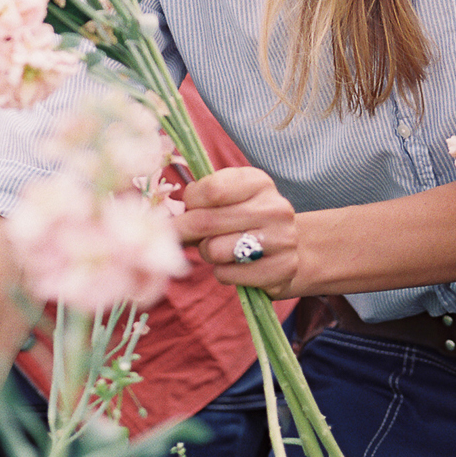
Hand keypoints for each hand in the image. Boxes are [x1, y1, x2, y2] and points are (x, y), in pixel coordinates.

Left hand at [173, 166, 302, 297]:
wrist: (291, 249)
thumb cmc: (246, 221)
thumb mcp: (229, 200)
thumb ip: (200, 202)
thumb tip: (164, 220)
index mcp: (258, 182)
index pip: (210, 190)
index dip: (190, 202)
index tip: (186, 208)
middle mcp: (275, 207)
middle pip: (207, 221)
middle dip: (184, 230)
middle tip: (178, 235)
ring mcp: (283, 239)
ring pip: (215, 250)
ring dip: (208, 253)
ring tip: (218, 249)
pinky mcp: (283, 269)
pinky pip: (228, 274)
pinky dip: (223, 273)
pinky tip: (234, 266)